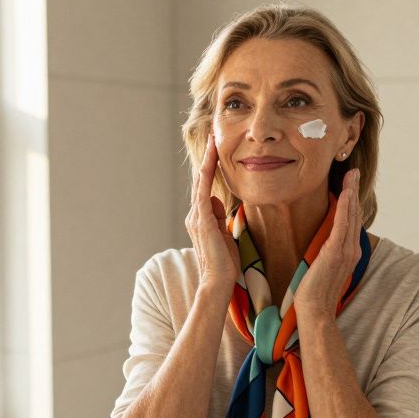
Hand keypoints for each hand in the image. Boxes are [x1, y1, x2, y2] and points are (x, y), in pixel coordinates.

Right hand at [185, 137, 239, 295]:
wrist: (217, 281)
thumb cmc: (224, 263)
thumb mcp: (223, 234)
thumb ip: (218, 217)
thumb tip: (217, 201)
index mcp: (200, 219)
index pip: (205, 188)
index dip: (210, 168)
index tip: (216, 150)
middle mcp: (194, 215)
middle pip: (200, 180)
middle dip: (207, 158)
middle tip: (213, 136)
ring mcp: (196, 217)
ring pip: (200, 182)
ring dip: (207, 160)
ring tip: (213, 141)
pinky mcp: (201, 220)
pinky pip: (203, 191)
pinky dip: (207, 174)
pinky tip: (211, 160)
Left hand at [293, 169, 361, 318]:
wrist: (314, 311)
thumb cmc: (313, 293)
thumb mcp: (321, 268)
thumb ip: (324, 255)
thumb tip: (319, 246)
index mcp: (348, 253)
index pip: (351, 222)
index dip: (352, 201)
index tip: (350, 184)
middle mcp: (351, 250)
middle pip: (354, 214)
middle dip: (354, 191)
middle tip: (353, 171)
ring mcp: (346, 251)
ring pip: (350, 215)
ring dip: (351, 192)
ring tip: (351, 174)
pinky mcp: (336, 252)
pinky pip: (342, 224)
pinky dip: (345, 207)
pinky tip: (345, 192)